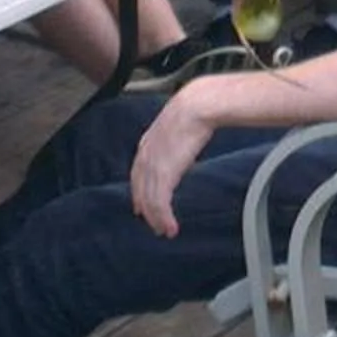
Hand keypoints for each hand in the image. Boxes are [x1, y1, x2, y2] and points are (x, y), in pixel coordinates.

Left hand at [129, 83, 222, 235]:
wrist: (197, 106)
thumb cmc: (195, 109)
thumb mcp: (179, 124)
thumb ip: (177, 137)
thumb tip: (187, 138)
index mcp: (148, 144)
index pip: (138, 174)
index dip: (140, 192)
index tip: (142, 205)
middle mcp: (146, 157)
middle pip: (141, 191)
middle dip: (146, 209)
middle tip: (153, 224)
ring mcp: (153, 167)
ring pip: (150, 201)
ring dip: (157, 219)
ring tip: (165, 231)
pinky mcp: (164, 175)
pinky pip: (160, 204)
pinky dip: (164, 218)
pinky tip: (171, 227)